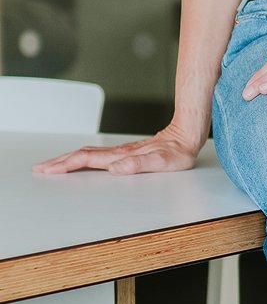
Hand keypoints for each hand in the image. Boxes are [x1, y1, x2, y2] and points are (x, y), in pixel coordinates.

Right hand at [32, 124, 202, 176]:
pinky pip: (100, 155)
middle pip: (84, 155)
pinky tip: (82, 162)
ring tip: (54, 165)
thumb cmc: (178, 151)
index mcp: (122, 156)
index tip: (48, 170)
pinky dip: (84, 158)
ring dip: (69, 159)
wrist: (188, 133)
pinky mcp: (128, 153)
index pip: (88, 160)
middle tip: (40, 168)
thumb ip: (140, 164)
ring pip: (90, 154)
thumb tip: (116, 168)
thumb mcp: (163, 161)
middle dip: (61, 162)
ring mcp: (123, 152)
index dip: (67, 165)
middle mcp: (120, 153)